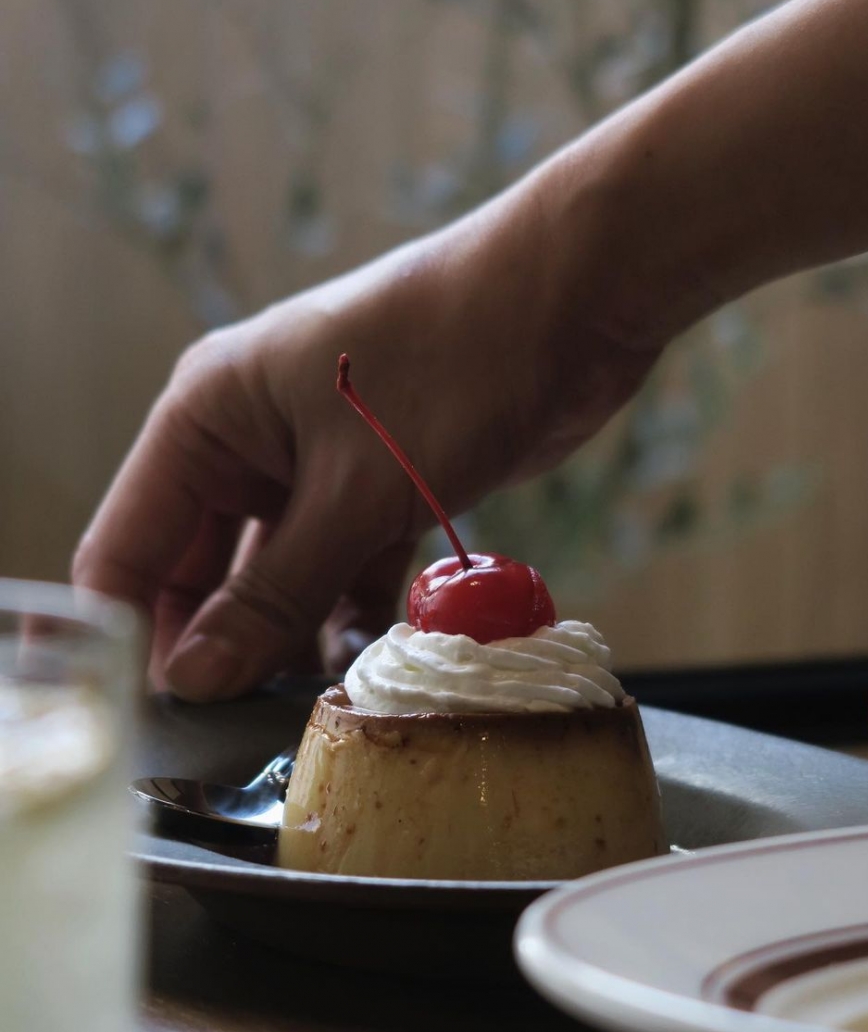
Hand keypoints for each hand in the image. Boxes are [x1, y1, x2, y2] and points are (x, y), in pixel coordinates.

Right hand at [71, 198, 641, 700]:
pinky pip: (344, 569)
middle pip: (201, 570)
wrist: (574, 299)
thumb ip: (273, 591)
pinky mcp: (381, 485)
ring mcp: (318, 464)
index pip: (129, 546)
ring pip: (278, 576)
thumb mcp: (356, 491)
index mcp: (208, 417)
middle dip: (219, 647)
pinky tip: (370, 667)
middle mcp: (250, 440)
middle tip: (242, 732)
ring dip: (291, 639)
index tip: (165, 722)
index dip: (134, 636)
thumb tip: (192, 680)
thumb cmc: (454, 364)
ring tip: (310, 712)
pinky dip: (353, 615)